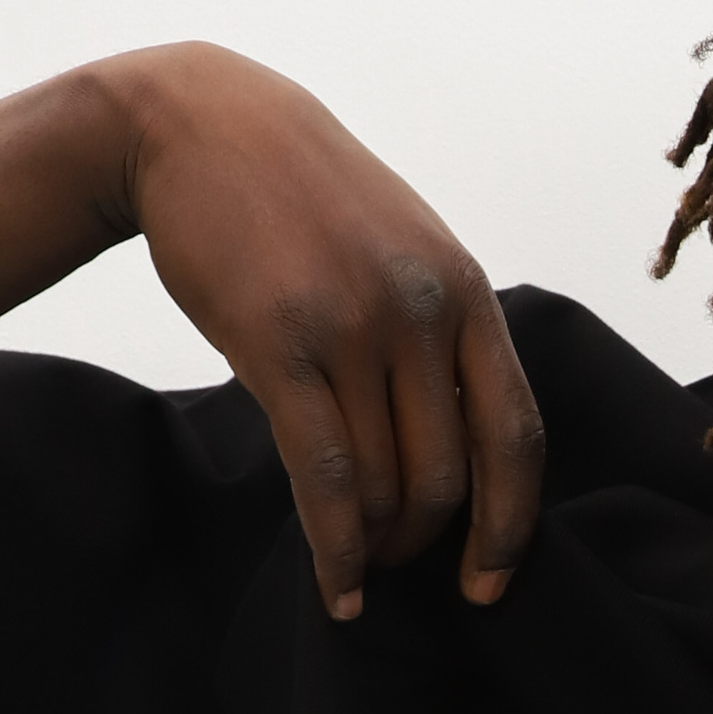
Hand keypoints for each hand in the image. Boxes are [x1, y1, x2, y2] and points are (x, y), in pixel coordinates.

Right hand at [106, 42, 543, 621]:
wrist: (197, 125)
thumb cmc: (300, 199)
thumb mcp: (401, 249)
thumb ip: (440, 336)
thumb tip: (464, 449)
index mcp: (465, 290)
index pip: (515, 435)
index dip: (510, 525)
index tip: (491, 581)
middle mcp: (420, 309)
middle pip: (448, 476)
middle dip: (427, 542)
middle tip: (399, 562)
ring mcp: (353, 325)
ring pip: (386, 485)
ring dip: (375, 546)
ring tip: (359, 563)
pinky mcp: (281, 344)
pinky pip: (327, 478)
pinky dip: (336, 550)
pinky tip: (337, 588)